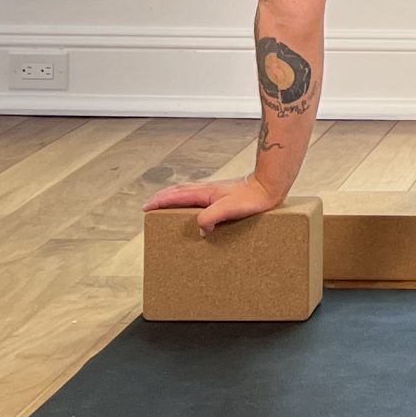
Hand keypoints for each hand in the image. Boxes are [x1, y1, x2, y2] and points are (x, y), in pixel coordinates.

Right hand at [143, 174, 279, 233]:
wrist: (268, 187)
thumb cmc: (252, 199)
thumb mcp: (229, 210)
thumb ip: (210, 218)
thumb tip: (201, 229)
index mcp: (204, 193)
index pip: (176, 196)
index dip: (159, 202)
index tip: (146, 207)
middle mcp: (206, 189)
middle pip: (178, 191)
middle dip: (162, 197)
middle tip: (151, 205)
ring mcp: (214, 190)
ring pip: (187, 191)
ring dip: (173, 196)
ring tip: (167, 204)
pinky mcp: (222, 193)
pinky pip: (198, 194)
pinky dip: (187, 197)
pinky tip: (194, 204)